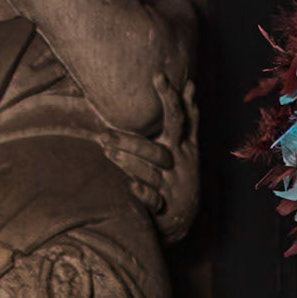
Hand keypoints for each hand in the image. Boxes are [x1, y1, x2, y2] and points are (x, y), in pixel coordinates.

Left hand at [101, 73, 198, 242]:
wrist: (181, 221)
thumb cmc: (177, 176)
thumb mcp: (187, 149)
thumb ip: (186, 121)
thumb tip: (190, 84)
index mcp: (186, 148)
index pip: (182, 119)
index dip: (173, 99)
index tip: (158, 76)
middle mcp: (181, 165)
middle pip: (164, 142)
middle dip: (142, 131)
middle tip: (108, 130)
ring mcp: (174, 187)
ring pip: (152, 171)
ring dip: (130, 159)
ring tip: (106, 148)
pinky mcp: (166, 208)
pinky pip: (154, 200)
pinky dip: (144, 193)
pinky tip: (132, 187)